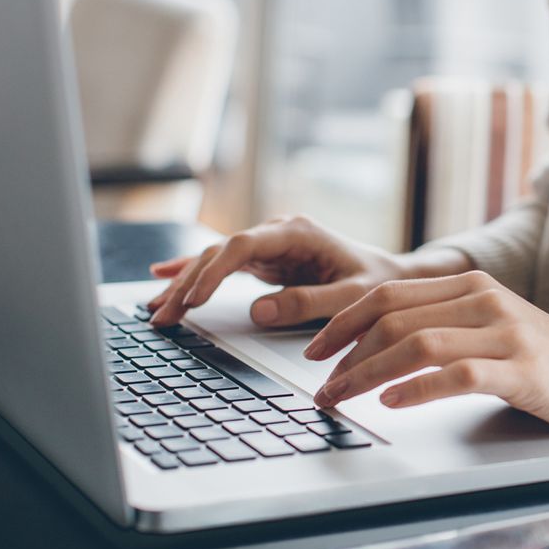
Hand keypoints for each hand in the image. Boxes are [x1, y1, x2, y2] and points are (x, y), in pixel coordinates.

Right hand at [147, 215, 466, 327]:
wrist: (393, 277)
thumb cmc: (377, 285)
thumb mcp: (352, 297)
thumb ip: (309, 303)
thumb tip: (258, 311)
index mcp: (298, 232)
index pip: (243, 245)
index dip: (213, 271)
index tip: (193, 298)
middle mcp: (278, 232)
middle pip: (220, 252)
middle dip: (188, 284)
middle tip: (162, 315)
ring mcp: (269, 245)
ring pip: (214, 259)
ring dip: (184, 284)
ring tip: (155, 311)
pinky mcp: (265, 260)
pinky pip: (222, 265)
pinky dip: (193, 273)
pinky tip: (162, 276)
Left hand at [305, 271, 548, 437]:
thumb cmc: (548, 361)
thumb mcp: (494, 327)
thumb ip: (446, 324)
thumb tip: (378, 344)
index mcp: (472, 285)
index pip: (389, 294)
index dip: (343, 322)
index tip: (314, 350)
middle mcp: (485, 300)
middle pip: (393, 316)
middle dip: (344, 352)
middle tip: (320, 385)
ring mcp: (506, 333)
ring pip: (417, 344)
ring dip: (367, 374)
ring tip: (341, 397)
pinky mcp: (523, 370)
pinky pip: (458, 375)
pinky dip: (417, 388)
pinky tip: (392, 402)